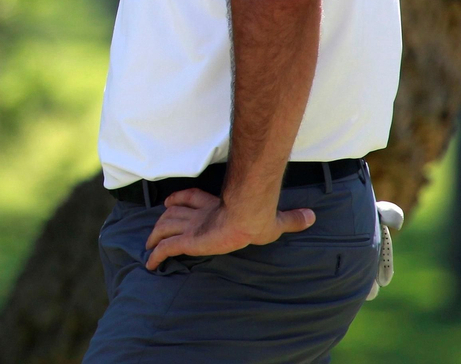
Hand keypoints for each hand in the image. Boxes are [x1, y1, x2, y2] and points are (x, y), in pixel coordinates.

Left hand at [143, 188, 314, 270]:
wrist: (248, 216)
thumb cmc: (259, 217)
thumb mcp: (277, 222)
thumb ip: (291, 219)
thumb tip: (312, 216)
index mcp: (214, 206)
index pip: (190, 198)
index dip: (178, 199)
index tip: (170, 203)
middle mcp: (199, 214)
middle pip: (172, 213)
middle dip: (162, 220)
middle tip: (154, 229)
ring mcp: (192, 226)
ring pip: (165, 227)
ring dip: (154, 235)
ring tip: (148, 245)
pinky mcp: (188, 240)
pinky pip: (166, 248)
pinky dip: (156, 255)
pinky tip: (150, 263)